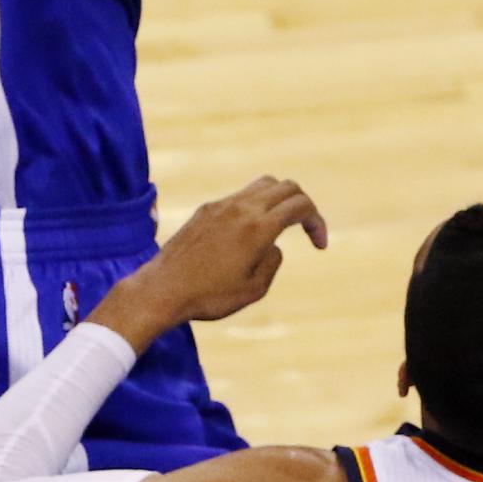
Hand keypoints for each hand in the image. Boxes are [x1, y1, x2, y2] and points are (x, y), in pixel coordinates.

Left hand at [93, 178, 327, 349]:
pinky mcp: (206, 209)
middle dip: (303, 205)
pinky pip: (239, 197)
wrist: (162, 289)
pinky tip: (248, 234)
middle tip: (306, 230)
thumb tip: (272, 244)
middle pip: (286, 186)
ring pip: (263, 185)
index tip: (319, 246)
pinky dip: (255, 206)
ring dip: (279, 201)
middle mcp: (242, 208)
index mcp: (258, 227)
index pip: (301, 205)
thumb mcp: (254, 289)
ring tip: (279, 227)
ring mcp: (222, 205)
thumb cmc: (209, 296)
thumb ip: (273, 260)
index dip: (318, 222)